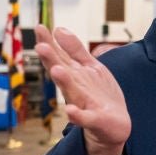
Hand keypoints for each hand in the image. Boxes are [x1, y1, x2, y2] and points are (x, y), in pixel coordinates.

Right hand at [34, 24, 130, 154]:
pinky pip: (85, 118)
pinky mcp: (94, 120)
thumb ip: (75, 50)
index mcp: (74, 75)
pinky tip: (70, 111)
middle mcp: (74, 88)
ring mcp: (83, 105)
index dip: (50, 43)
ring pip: (71, 92)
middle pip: (62, 72)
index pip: (60, 56)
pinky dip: (77, 116)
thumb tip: (58, 29)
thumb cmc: (98, 96)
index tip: (40, 28)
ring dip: (64, 82)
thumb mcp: (89, 67)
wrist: (114, 126)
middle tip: (40, 47)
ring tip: (56, 70)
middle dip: (52, 60)